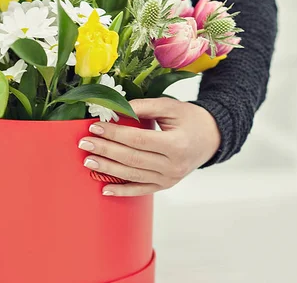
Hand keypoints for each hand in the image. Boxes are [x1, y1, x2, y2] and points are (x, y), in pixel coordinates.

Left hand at [78, 98, 219, 195]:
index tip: (94, 126)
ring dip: (107, 169)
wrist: (212, 137)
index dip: (114, 134)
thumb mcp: (169, 106)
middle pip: (132, 158)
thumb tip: (114, 108)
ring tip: (88, 161)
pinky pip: (141, 190)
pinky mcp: (165, 185)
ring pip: (133, 175)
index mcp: (176, 144)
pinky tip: (104, 189)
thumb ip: (142, 106)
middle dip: (105, 150)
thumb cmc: (190, 119)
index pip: (138, 140)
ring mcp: (170, 178)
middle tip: (84, 143)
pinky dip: (122, 191)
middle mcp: (173, 165)